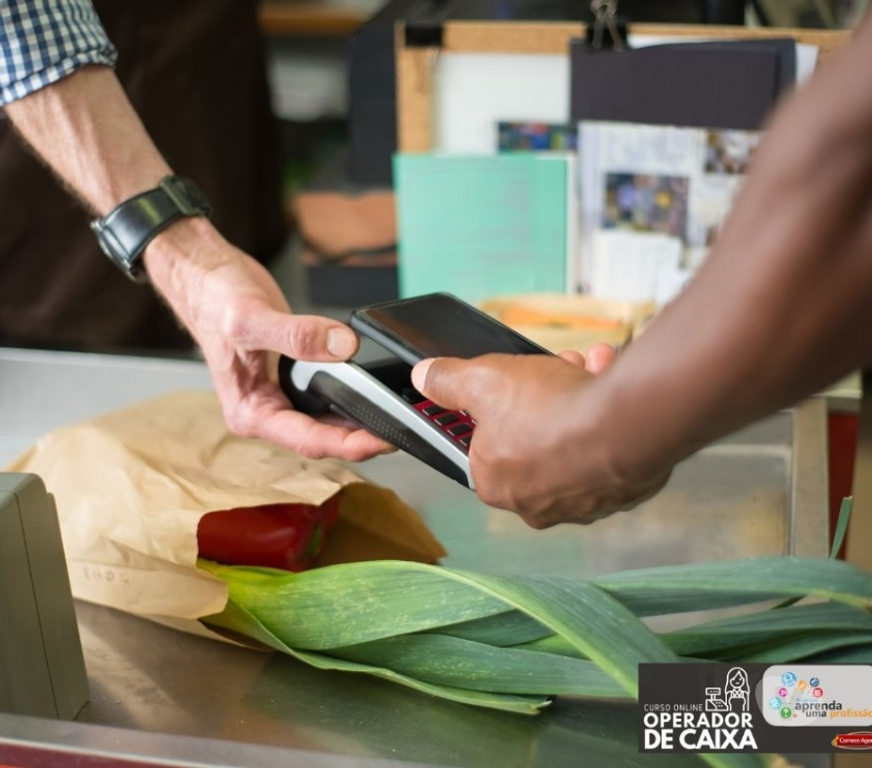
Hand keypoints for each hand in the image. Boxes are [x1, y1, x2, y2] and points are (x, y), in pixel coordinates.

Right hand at [144, 219, 391, 460]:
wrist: (205, 275)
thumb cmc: (213, 299)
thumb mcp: (251, 317)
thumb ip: (296, 335)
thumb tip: (341, 346)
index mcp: (250, 412)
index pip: (309, 441)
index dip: (350, 445)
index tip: (384, 440)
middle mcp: (265, 411)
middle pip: (322, 437)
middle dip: (362, 438)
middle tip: (403, 428)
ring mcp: (278, 396)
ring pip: (327, 420)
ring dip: (359, 420)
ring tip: (396, 416)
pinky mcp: (291, 378)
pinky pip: (327, 395)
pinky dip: (350, 395)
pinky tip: (372, 391)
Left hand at [411, 345, 670, 526]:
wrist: (627, 424)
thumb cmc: (551, 411)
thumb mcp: (484, 381)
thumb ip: (448, 381)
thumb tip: (426, 377)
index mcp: (495, 483)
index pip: (484, 446)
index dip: (497, 408)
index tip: (510, 386)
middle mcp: (536, 503)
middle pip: (532, 437)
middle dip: (544, 396)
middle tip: (554, 369)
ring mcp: (581, 501)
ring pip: (574, 438)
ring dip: (577, 395)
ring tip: (587, 367)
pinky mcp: (620, 492)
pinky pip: (608, 446)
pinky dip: (607, 415)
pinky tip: (609, 384)